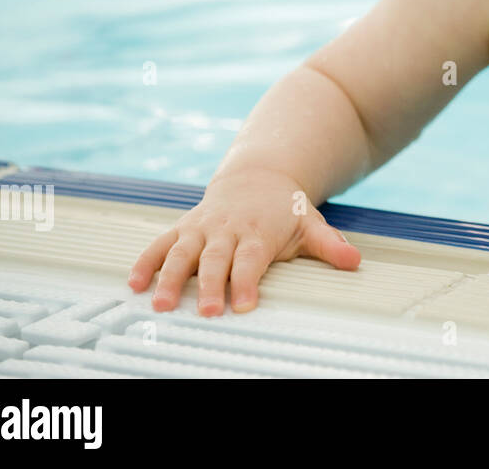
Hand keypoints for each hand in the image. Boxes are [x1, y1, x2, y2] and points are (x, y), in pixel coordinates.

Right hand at [127, 168, 360, 315]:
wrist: (258, 176)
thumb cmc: (285, 210)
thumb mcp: (311, 224)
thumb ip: (329, 245)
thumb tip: (354, 261)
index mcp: (258, 232)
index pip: (251, 260)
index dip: (246, 282)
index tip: (244, 305)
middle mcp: (226, 230)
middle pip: (215, 260)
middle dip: (210, 286)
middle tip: (207, 312)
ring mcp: (201, 229)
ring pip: (181, 254)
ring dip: (169, 279)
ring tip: (161, 304)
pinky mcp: (182, 229)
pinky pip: (159, 245)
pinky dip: (145, 263)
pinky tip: (134, 284)